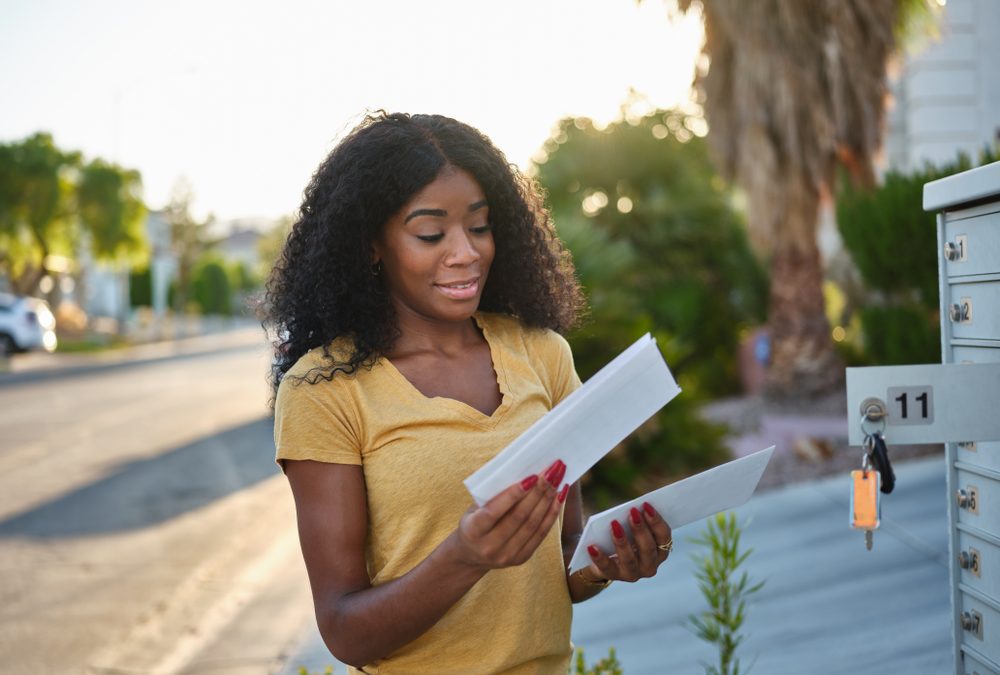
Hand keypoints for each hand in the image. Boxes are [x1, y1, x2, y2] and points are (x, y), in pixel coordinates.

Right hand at [452, 459, 568, 571]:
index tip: (532, 476)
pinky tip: (560, 497)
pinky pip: (541, 533)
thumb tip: (521, 472)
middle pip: (520, 517)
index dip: (514, 494)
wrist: (471, 556)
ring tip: (558, 479)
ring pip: (533, 524)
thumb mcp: (473, 510)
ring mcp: (507, 555)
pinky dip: (552, 513)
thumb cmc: (473, 523)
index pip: (494, 511)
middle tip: (552, 471)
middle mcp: (490, 546)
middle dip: (539, 491)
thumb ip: (492, 496)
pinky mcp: (522, 557)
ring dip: (549, 499)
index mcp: (473, 531)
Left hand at [585, 502, 671, 582]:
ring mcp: (632, 573)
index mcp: (659, 551)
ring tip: (614, 525)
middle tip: (632, 512)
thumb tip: (632, 508)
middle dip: (640, 529)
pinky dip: (599, 557)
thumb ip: (635, 518)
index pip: (664, 536)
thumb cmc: (622, 536)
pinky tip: (592, 546)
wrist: (603, 558)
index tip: (646, 505)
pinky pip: (606, 567)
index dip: (656, 521)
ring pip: (629, 559)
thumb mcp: (631, 527)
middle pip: (648, 548)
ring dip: (622, 542)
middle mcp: (650, 565)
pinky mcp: (614, 575)